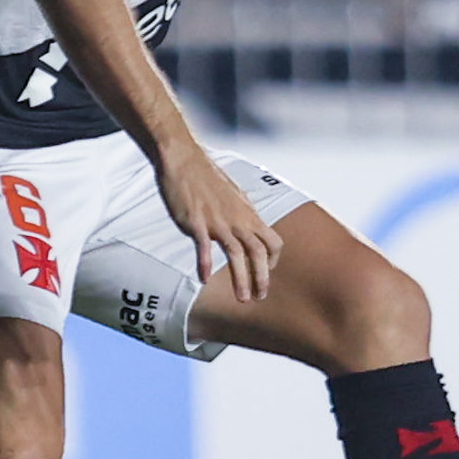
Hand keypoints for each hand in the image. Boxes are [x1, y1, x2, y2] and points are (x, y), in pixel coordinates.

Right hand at [157, 146, 281, 302]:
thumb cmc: (208, 176)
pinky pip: (204, 247)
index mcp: (248, 213)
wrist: (185, 161)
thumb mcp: (234, 194)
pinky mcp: (197, 221)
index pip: (272, 241)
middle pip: (258, 253)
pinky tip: (204, 279)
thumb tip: (251, 224)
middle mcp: (237, 219)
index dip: (272, 261)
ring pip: (236, 255)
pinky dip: (206, 264)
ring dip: (241, 279)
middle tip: (260, 296)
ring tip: (242, 298)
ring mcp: (217, 221)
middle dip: (262, 278)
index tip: (266, 272)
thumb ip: (243, 212)